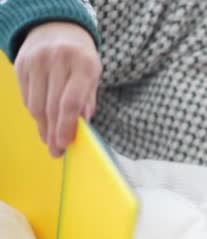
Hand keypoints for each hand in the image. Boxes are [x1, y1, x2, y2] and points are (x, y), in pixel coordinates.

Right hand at [14, 22, 100, 157]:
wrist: (57, 27)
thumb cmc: (81, 57)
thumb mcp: (93, 74)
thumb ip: (88, 99)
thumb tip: (81, 126)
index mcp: (83, 65)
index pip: (70, 102)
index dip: (66, 127)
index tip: (64, 145)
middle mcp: (59, 61)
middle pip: (52, 107)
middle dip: (54, 133)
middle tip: (56, 151)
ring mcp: (37, 61)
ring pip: (36, 104)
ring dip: (42, 126)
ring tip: (49, 139)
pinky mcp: (21, 64)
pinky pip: (26, 96)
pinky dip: (34, 112)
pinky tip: (41, 119)